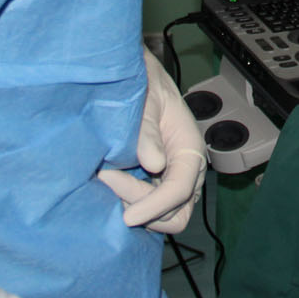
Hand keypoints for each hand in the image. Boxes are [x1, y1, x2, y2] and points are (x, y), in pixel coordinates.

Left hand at [97, 44, 205, 233]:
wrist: (142, 80)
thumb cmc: (147, 85)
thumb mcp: (147, 100)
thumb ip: (147, 130)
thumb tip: (153, 163)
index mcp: (190, 149)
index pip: (179, 191)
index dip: (155, 207)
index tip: (127, 216)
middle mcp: (187, 170)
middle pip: (174, 213)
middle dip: (143, 208)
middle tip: (109, 180)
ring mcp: (173, 179)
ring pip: (163, 217)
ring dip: (135, 207)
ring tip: (108, 178)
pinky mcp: (157, 183)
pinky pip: (150, 208)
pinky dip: (131, 204)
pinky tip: (111, 184)